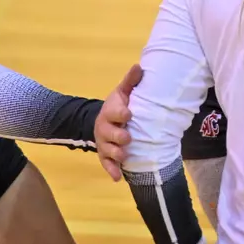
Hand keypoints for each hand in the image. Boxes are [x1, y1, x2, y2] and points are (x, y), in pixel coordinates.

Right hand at [96, 63, 141, 180]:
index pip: (114, 111)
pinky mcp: (104, 156)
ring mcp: (104, 143)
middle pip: (109, 133)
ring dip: (115, 154)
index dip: (120, 112)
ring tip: (124, 156)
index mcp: (110, 111)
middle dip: (118, 136)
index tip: (129, 113)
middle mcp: (105, 128)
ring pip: (107, 150)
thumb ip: (131, 82)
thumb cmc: (119, 105)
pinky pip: (106, 164)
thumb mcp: (124, 92)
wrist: (105, 120)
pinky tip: (118, 177)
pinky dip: (112, 170)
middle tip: (128, 138)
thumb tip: (139, 66)